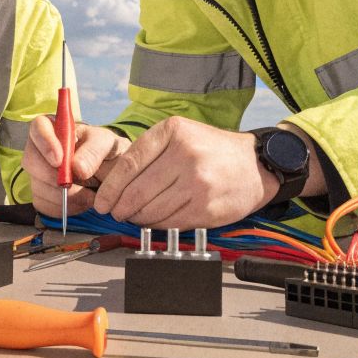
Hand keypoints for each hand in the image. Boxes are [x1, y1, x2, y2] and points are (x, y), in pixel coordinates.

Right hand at [23, 116, 128, 217]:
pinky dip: (63, 208)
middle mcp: (42, 149)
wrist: (112, 175)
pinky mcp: (43, 194)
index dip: (44, 143)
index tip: (59, 160)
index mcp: (57, 128)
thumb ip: (94, 151)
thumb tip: (77, 168)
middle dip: (50, 176)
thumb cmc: (105, 152)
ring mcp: (40, 173)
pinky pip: (44, 204)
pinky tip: (81, 202)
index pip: (38, 127)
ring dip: (61, 196)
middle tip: (71, 184)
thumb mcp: (106, 144)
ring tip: (88, 195)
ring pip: (36, 186)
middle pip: (31, 160)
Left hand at [93, 116, 273, 227]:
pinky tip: (154, 221)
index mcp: (174, 132)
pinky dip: (156, 226)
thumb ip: (149, 152)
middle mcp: (186, 155)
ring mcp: (198, 183)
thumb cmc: (211, 150)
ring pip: (151, 210)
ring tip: (134, 216)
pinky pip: (169, 223)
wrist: (255, 166)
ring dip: (136, 218)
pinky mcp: (206, 208)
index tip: (102, 200)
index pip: (129, 164)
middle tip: (115, 211)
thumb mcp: (180, 135)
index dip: (110, 187)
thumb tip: (113, 183)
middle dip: (120, 207)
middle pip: (137, 191)